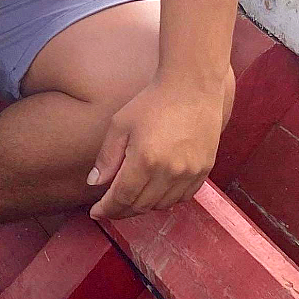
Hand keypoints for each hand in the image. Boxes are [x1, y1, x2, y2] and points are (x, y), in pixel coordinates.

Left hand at [87, 69, 233, 220]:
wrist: (192, 87)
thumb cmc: (153, 102)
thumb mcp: (120, 124)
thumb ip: (107, 157)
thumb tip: (94, 183)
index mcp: (145, 160)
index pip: (122, 198)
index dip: (107, 209)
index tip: (96, 212)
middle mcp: (170, 172)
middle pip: (141, 205)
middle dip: (122, 210)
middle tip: (109, 207)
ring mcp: (190, 173)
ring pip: (162, 205)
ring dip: (144, 206)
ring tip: (131, 198)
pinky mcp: (204, 170)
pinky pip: (183, 197)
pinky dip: (166, 199)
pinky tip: (155, 191)